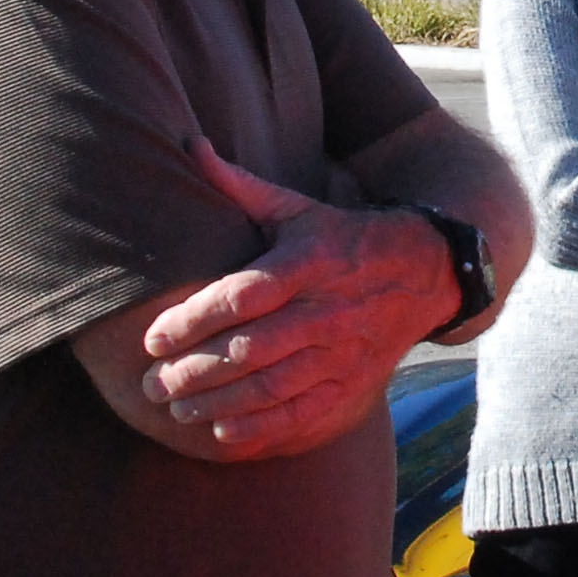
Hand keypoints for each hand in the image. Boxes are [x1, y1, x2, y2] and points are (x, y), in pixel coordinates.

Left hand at [135, 144, 461, 456]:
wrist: (425, 272)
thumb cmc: (342, 238)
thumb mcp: (297, 208)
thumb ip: (239, 186)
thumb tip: (191, 146)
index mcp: (308, 262)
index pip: (243, 296)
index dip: (194, 320)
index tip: (152, 339)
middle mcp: (327, 311)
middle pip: (252, 349)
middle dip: (195, 371)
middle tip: (151, 384)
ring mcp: (343, 353)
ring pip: (272, 388)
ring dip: (218, 403)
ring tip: (176, 408)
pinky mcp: (353, 385)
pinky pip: (303, 415)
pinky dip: (260, 429)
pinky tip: (221, 430)